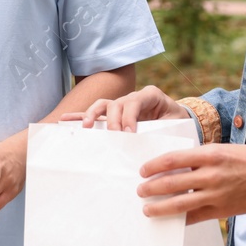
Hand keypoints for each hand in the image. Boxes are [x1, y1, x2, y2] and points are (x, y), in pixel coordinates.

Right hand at [70, 85, 189, 130]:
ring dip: (92, 115)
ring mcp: (121, 105)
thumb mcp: (177, 124)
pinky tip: (65, 120)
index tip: (129, 133)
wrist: (179, 118)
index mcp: (151, 96)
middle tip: (113, 135)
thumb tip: (157, 149)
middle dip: (112, 119)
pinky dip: (80, 116)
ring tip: (86, 127)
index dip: (130, 116)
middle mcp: (133, 98)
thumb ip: (167, 131)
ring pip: (103, 105)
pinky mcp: (113, 114)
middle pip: (116, 103)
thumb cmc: (179, 122)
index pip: (135, 102)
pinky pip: (96, 113)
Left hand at [137, 143, 245, 223]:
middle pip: (171, 183)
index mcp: (207, 155)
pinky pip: (195, 217)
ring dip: (159, 208)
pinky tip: (171, 220)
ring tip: (147, 209)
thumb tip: (168, 169)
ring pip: (179, 204)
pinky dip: (181, 219)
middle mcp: (210, 175)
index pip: (171, 160)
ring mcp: (216, 194)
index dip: (153, 166)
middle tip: (140, 191)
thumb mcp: (216, 150)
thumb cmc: (241, 159)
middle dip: (151, 188)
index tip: (142, 171)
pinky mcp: (222, 210)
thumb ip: (194, 160)